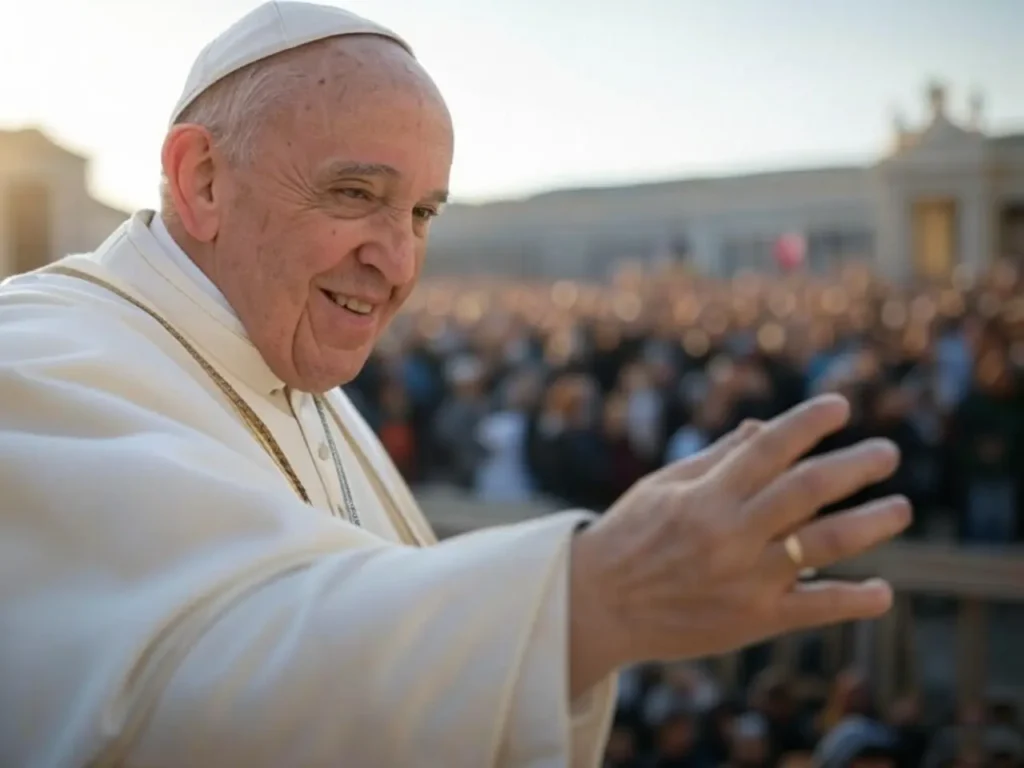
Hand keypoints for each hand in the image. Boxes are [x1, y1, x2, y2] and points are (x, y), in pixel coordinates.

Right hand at [569, 394, 908, 689]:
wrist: (599, 606)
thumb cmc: (629, 536)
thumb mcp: (663, 486)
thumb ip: (717, 458)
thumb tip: (764, 427)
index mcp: (706, 495)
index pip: (767, 448)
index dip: (807, 423)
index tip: (841, 405)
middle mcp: (729, 533)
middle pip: (807, 490)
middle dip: (854, 466)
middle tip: (888, 452)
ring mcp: (745, 578)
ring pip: (823, 545)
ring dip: (870, 524)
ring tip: (901, 508)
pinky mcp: (753, 620)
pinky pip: (813, 609)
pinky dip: (853, 600)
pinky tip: (883, 593)